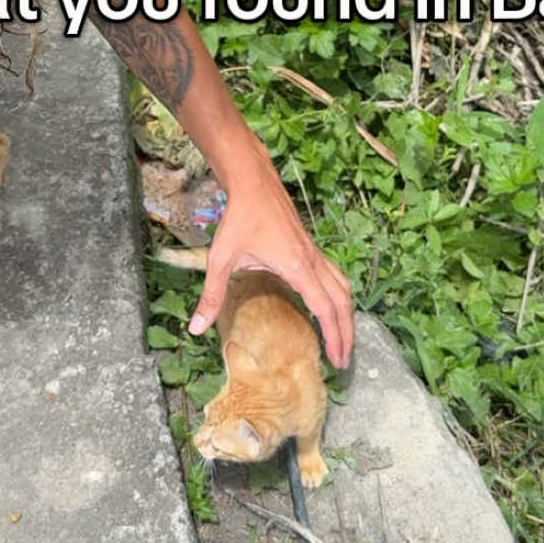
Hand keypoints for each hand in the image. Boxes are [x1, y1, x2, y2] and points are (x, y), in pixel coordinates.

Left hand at [187, 157, 353, 368]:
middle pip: (342, 302)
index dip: (334, 336)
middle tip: (343, 361)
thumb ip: (212, 294)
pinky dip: (339, 296)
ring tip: (343, 338)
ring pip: (342, 287)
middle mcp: (313, 261)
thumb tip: (196, 328)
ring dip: (346, 314)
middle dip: (346, 332)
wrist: (254, 182)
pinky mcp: (310, 247)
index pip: (325, 308)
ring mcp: (314, 252)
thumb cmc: (240, 218)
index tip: (336, 360)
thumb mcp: (222, 258)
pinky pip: (334, 276)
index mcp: (297, 267)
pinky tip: (329, 306)